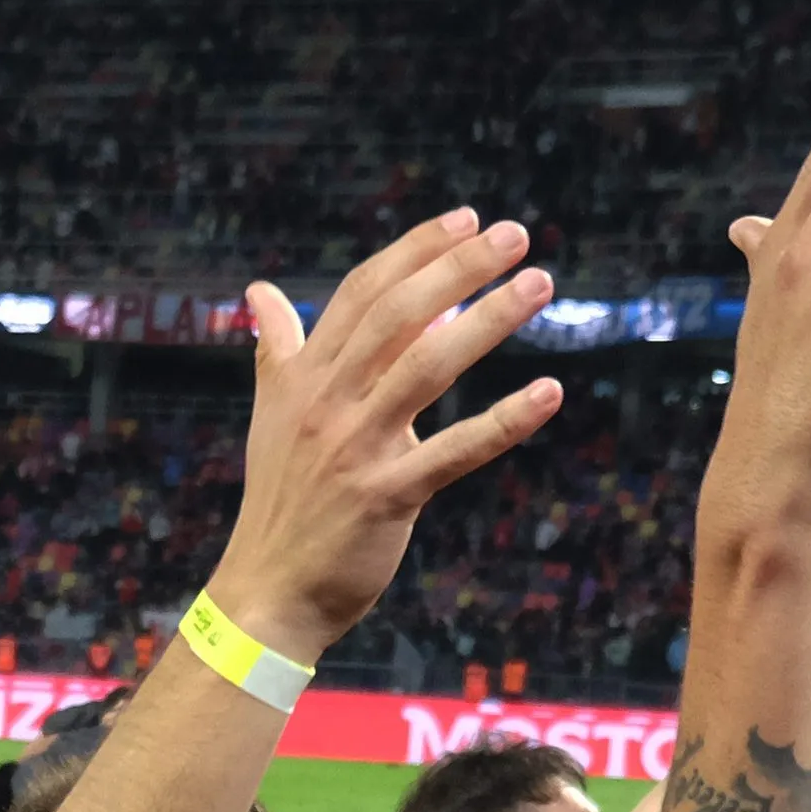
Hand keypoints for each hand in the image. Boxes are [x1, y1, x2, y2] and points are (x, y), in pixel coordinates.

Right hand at [202, 212, 566, 660]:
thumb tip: (261, 291)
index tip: (464, 221)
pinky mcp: (385, 496)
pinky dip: (504, 421)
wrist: (266, 590)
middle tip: (515, 236)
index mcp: (304, 378)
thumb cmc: (281, 502)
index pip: (361, 294)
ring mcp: (356, 448)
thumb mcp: (272, 417)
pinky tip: (549, 393)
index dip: (414, 251)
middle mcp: (327, 403)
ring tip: (538, 285)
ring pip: (427, 367)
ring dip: (488, 321)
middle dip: (458, 268)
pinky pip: (454, 451)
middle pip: (397, 315)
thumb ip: (277, 349)